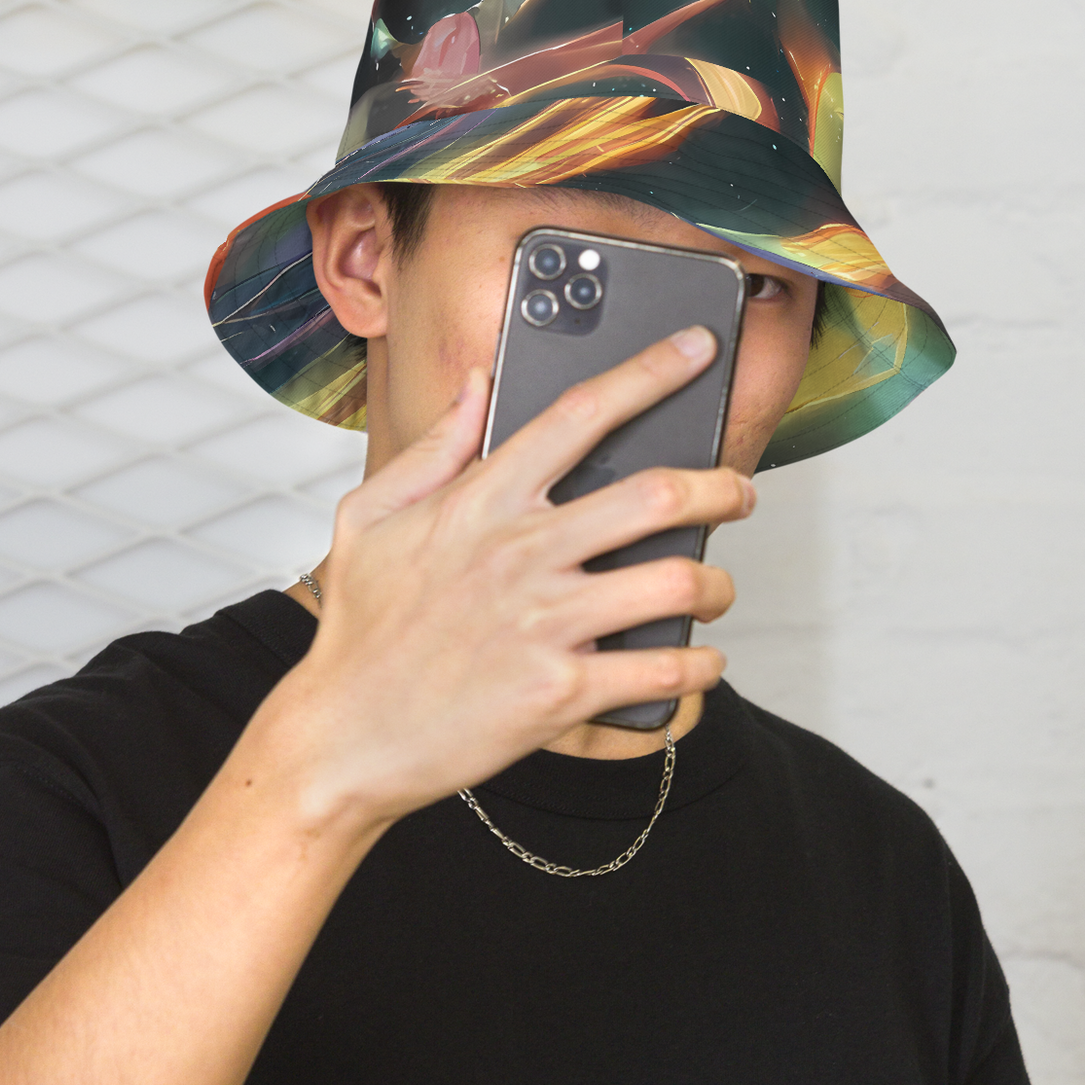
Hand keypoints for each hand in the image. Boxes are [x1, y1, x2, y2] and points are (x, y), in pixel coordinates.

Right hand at [265, 325, 752, 826]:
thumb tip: (477, 385)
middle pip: (657, 494)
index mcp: (481, 503)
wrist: (345, 736)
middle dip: (721, 486)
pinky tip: (701, 661)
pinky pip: (663, 670)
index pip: (579, 414)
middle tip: (739, 491)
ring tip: (715, 588)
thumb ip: (434, 447)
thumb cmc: (361, 631)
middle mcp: (522, 553)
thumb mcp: (371, 518)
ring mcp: (545, 623)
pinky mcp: (560, 692)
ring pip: (675, 581)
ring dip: (716, 583)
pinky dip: (699, 665)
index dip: (650, 371)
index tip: (696, 348)